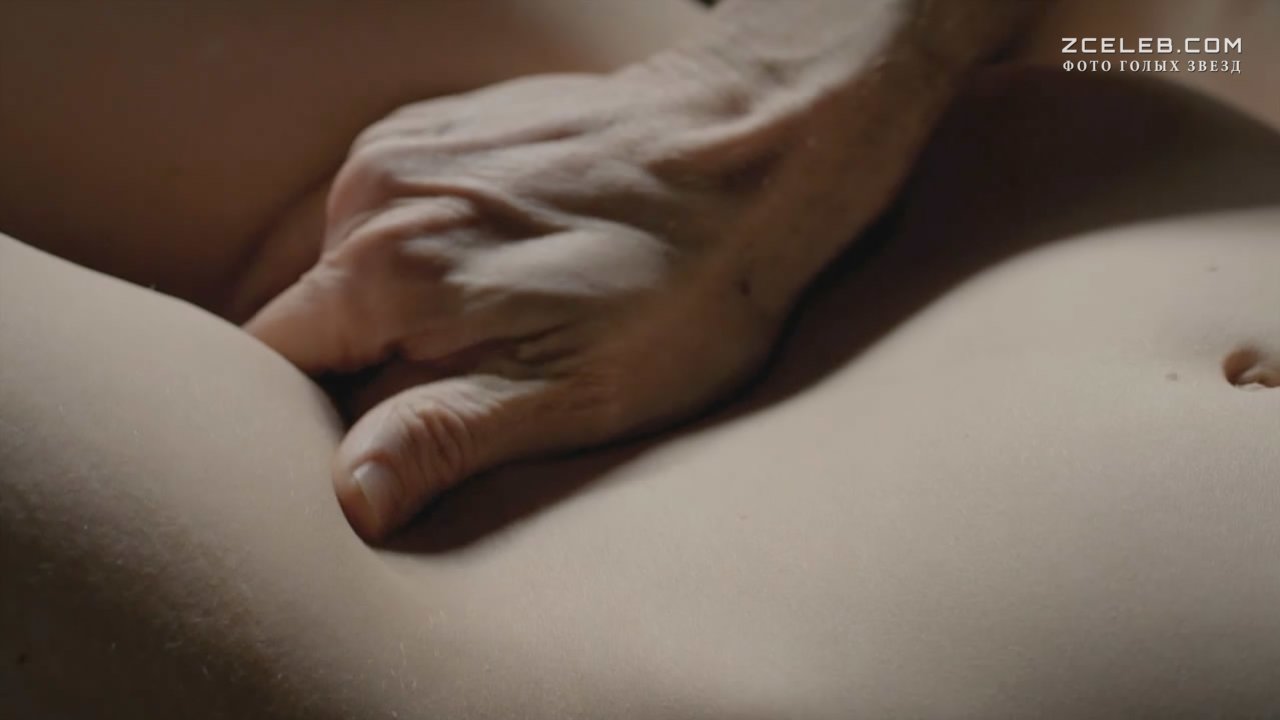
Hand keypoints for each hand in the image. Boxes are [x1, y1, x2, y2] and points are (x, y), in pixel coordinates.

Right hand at [247, 58, 824, 539]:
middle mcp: (374, 193)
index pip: (269, 356)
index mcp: (384, 269)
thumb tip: (349, 497)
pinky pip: (392, 207)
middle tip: (455, 384)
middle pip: (311, 311)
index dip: (298, 412)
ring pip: (351, 258)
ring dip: (395, 302)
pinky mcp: (443, 124)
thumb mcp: (573, 392)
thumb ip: (444, 438)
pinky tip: (502, 261)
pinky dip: (423, 246)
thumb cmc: (679, 286)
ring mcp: (407, 146)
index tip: (357, 437)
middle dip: (356, 361)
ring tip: (494, 316)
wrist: (748, 152)